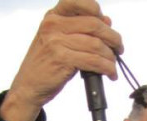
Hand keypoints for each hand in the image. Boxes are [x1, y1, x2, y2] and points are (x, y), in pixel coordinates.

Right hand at [0, 0, 123, 120]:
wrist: (28, 85)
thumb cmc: (47, 62)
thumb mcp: (58, 39)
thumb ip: (80, 28)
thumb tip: (107, 20)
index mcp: (53, 16)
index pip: (79, 1)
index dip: (97, 11)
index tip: (106, 25)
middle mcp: (53, 25)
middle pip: (95, 24)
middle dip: (113, 38)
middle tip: (118, 48)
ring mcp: (56, 41)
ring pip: (96, 45)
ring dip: (111, 57)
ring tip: (113, 65)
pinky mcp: (61, 59)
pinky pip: (94, 61)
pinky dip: (107, 68)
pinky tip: (110, 73)